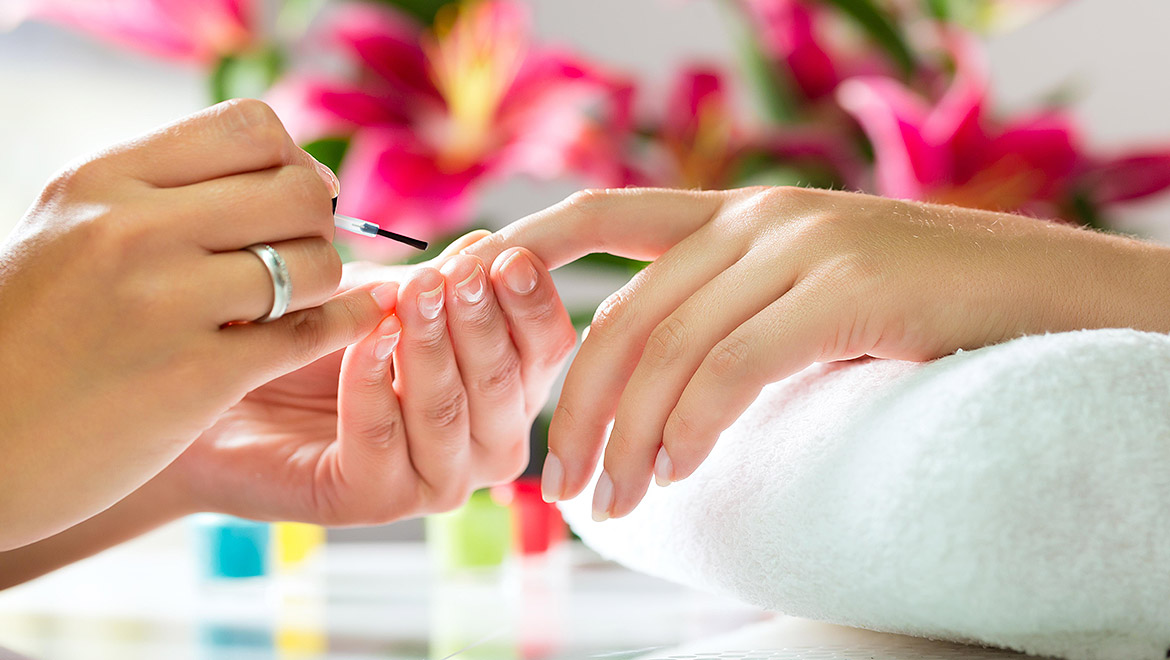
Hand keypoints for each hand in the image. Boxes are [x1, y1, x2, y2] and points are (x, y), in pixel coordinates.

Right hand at [0, 100, 389, 547]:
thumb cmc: (35, 334)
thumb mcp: (74, 229)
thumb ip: (169, 194)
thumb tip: (301, 174)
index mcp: (105, 180)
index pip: (252, 127)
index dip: (291, 162)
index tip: (291, 199)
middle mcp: (134, 230)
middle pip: (297, 192)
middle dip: (317, 225)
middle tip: (299, 256)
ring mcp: (165, 303)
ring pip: (314, 263)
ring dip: (322, 285)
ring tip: (290, 304)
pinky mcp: (196, 376)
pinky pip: (310, 332)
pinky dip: (341, 327)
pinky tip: (342, 326)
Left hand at [162, 235, 575, 524]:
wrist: (218, 385)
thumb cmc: (311, 337)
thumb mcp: (382, 295)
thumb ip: (438, 283)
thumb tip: (492, 246)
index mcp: (506, 387)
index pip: (546, 346)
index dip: (532, 301)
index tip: (507, 257)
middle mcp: (485, 440)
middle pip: (506, 382)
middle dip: (481, 321)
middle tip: (457, 275)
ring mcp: (435, 478)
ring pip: (450, 413)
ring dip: (430, 350)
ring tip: (411, 298)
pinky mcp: (375, 501)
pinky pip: (384, 439)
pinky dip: (373, 384)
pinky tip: (362, 341)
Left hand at [463, 186, 1169, 519]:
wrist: (1043, 296)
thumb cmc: (920, 313)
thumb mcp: (807, 298)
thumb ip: (733, 317)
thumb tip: (653, 395)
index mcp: (738, 214)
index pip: (601, 215)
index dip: (528, 251)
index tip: (476, 307)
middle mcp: (758, 218)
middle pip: (624, 313)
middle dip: (576, 404)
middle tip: (560, 482)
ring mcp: (800, 245)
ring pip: (670, 347)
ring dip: (627, 437)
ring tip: (614, 502)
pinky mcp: (844, 287)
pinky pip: (733, 366)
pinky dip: (690, 425)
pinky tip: (675, 470)